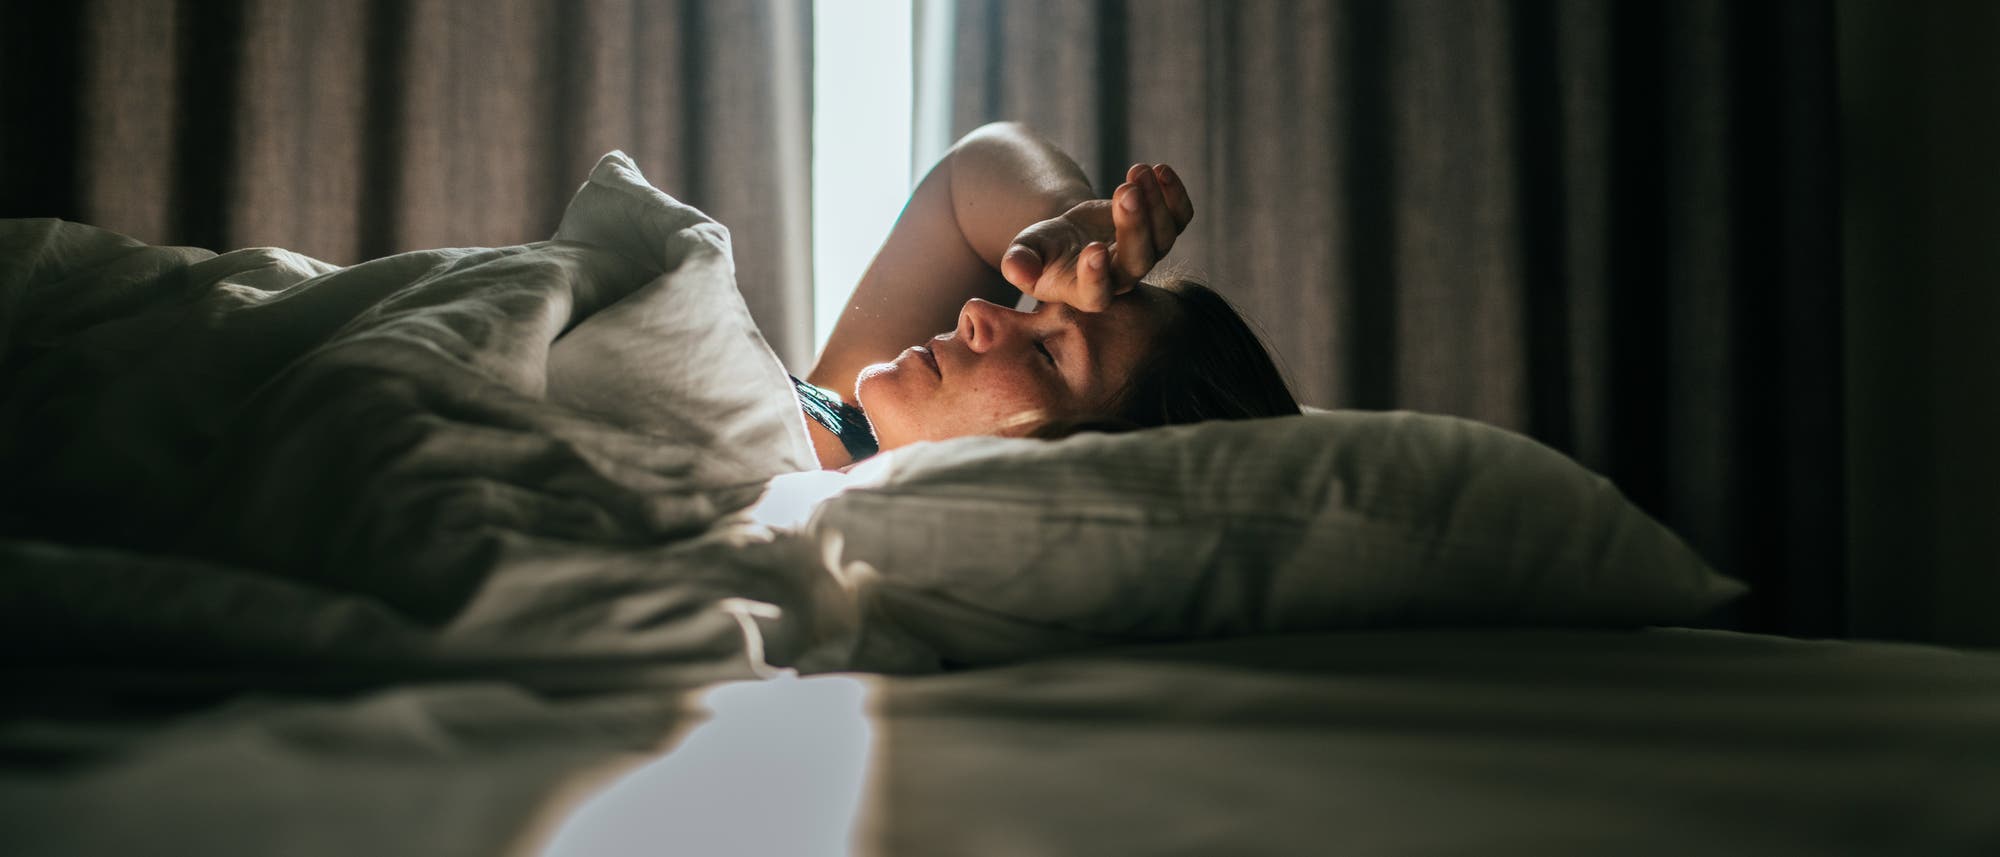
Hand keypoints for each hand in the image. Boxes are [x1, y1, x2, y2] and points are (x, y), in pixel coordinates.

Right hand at [999, 163, 1193, 310]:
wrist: (1070, 236)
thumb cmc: (1043, 250)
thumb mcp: (1026, 253)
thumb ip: (1020, 263)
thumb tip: (1017, 270)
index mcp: (1085, 292)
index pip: (1097, 292)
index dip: (1097, 275)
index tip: (1093, 250)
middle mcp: (1121, 278)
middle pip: (1138, 261)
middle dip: (1134, 226)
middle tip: (1125, 193)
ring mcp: (1145, 254)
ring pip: (1163, 237)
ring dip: (1155, 203)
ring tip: (1137, 172)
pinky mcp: (1159, 230)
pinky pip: (1179, 217)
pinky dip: (1175, 195)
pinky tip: (1159, 170)